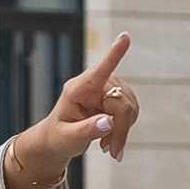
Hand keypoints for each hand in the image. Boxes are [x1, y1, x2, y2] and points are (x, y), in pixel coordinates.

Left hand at [3, 34, 139, 188]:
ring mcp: (107, 89)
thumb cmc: (58, 138)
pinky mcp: (116, 97)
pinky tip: (112, 138)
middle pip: (122, 102)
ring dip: (123, 130)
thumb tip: (107, 121)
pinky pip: (131, 111)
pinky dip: (125, 128)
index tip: (125, 37)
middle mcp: (94, 85)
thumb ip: (86, 130)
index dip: (114, 54)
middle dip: (121, 128)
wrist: (59, 140)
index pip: (99, 71)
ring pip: (130, 108)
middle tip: (114, 151)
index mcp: (77, 89)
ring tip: (108, 145)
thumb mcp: (67, 139)